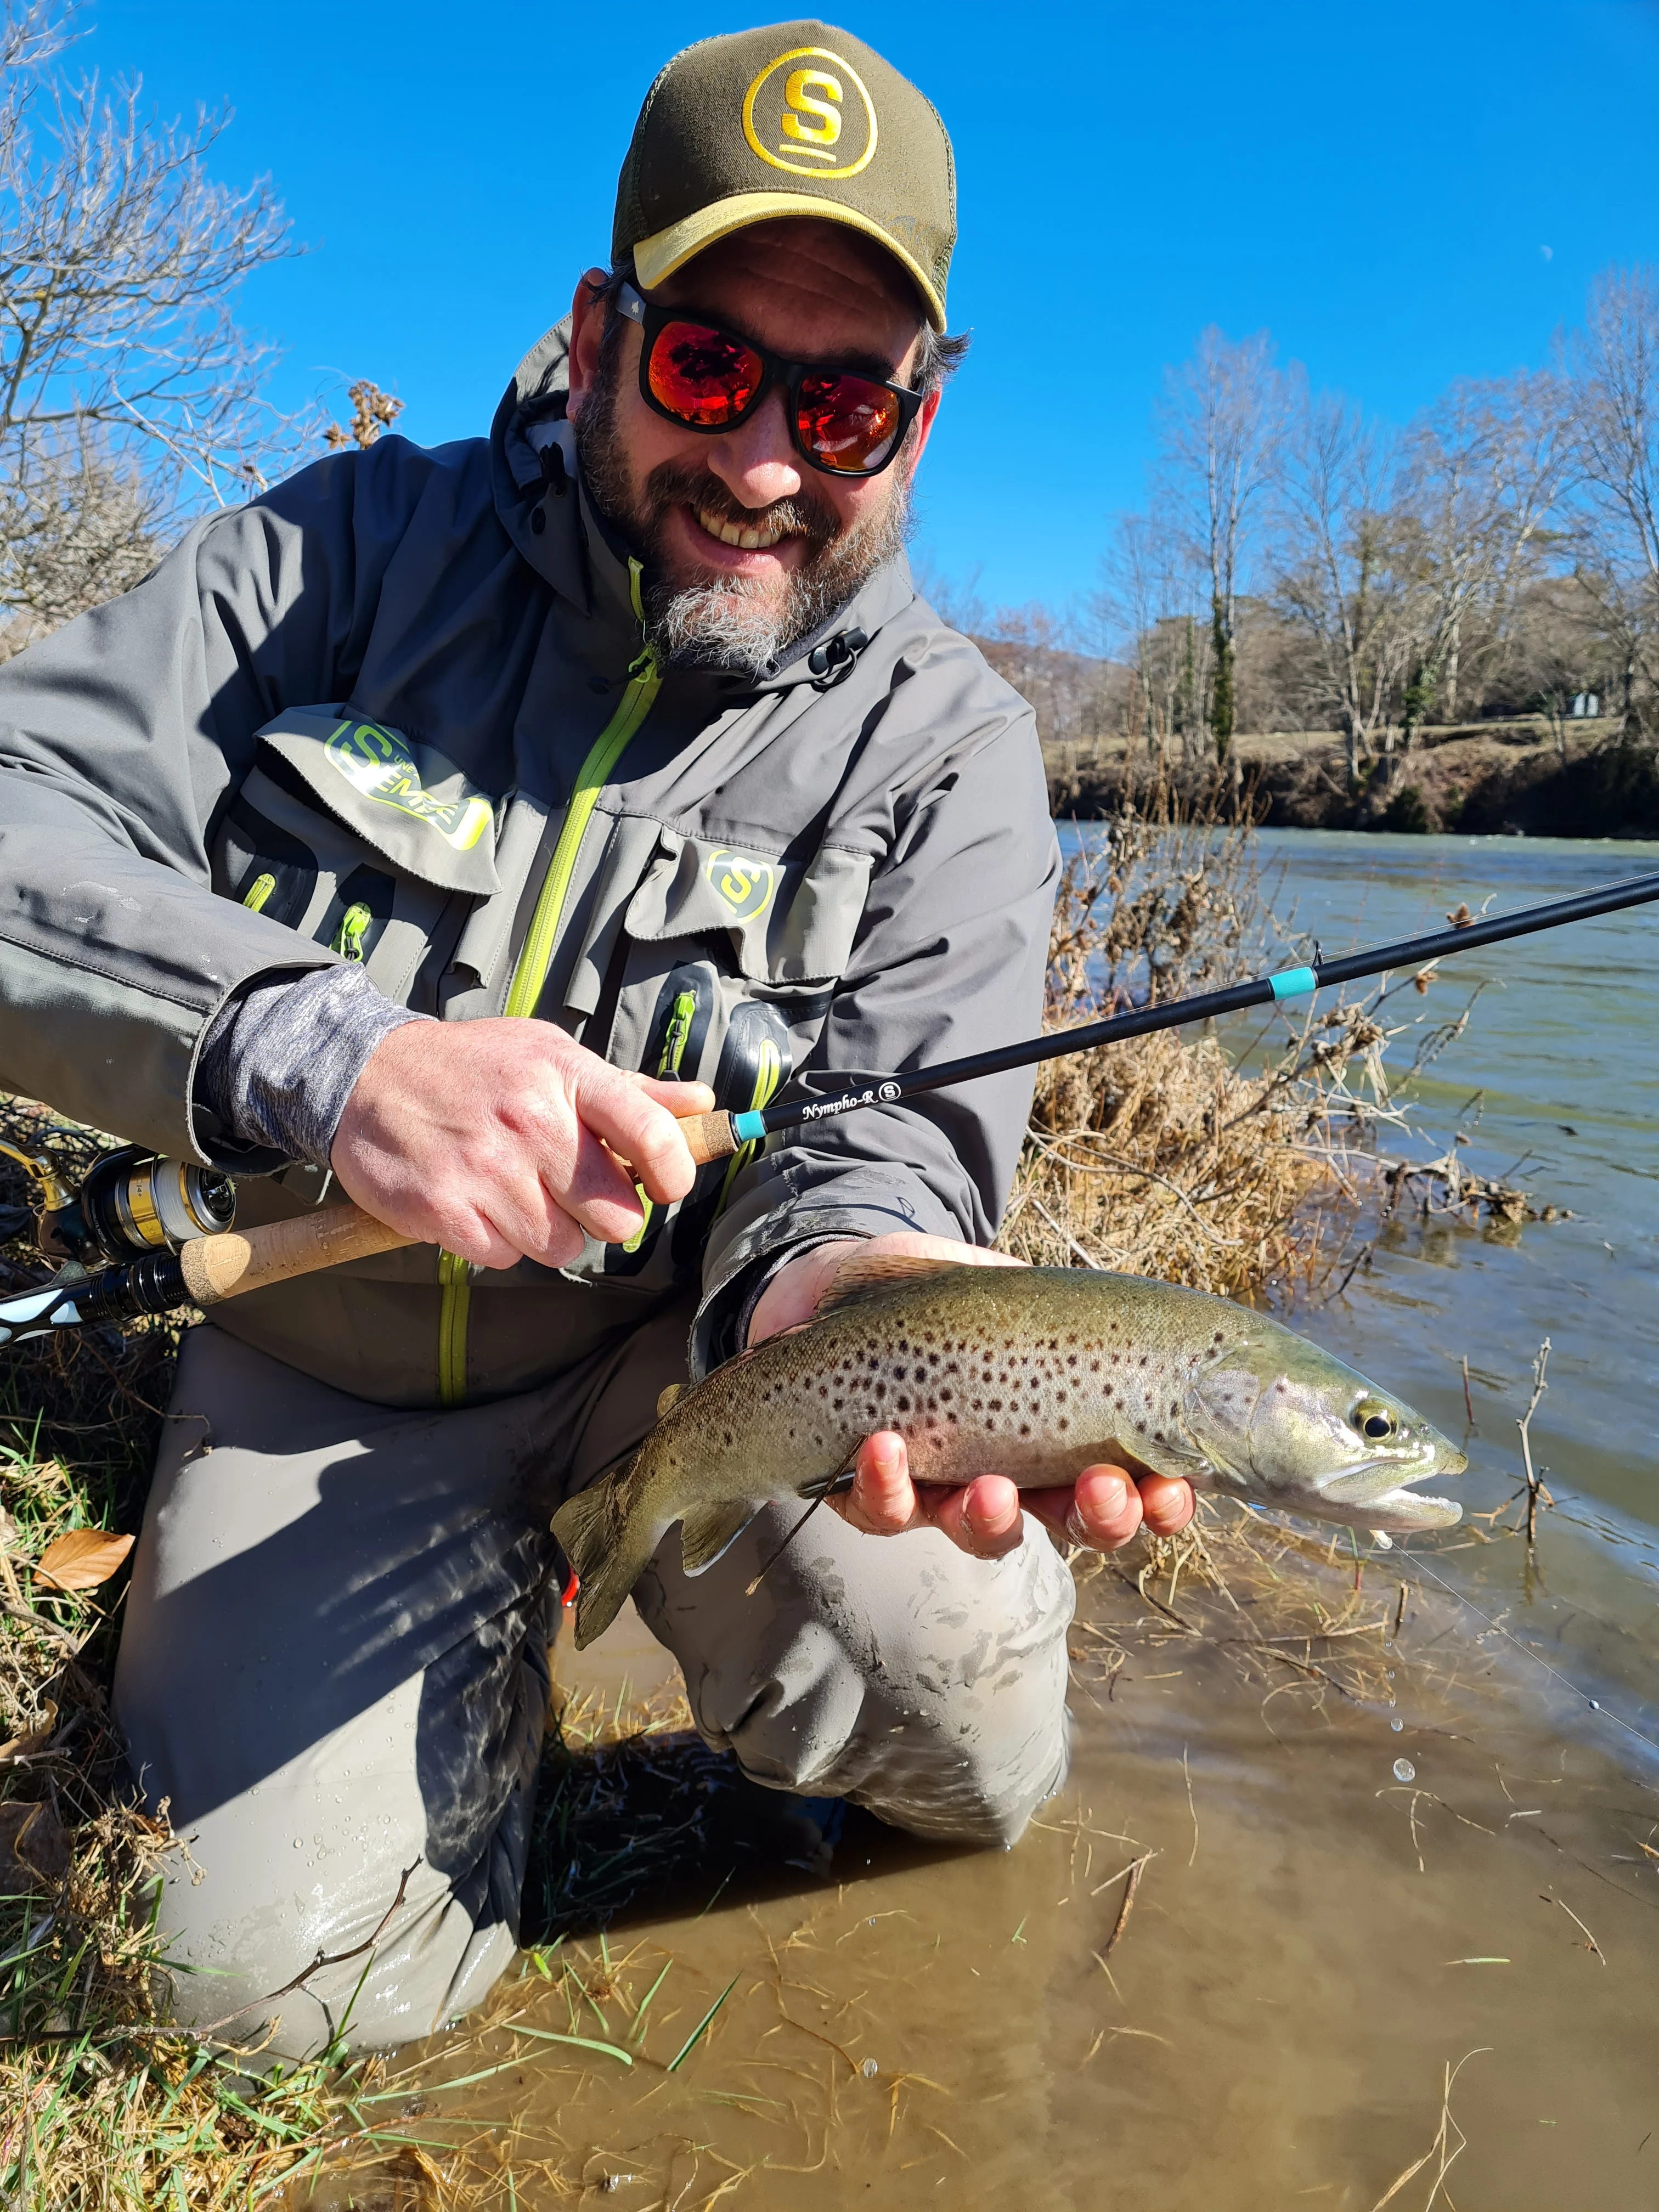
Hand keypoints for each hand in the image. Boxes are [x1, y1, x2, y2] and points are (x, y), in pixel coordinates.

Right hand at [329, 1018, 714, 1268]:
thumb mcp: (549, 1057)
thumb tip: (702, 1103)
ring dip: (543, 1230)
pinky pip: (504, 1258)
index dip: (675, 1170)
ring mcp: (486, 1168)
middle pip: (616, 1215)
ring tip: (512, 1190)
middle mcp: (530, 1121)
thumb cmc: (473, 1069)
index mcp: (565, 1076)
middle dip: (600, 1214)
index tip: (667, 1184)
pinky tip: (474, 1203)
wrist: (365, 1076)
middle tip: (569, 1192)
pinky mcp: (443, 1209)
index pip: (652, 1131)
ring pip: (560, 1246)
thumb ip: (629, 1091)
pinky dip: (494, 1242)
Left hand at [747, 1233, 1196, 1559]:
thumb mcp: (995, 1281)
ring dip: (992, 1518)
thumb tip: (1120, 1317)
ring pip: (980, 1532)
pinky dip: (886, 1484)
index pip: (1130, 1482)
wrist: (824, 1282)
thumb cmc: (926, 1285)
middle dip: (1097, 1519)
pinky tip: (884, 1446)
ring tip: (991, 1489)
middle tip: (1103, 1492)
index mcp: (1060, 1428)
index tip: (1174, 1488)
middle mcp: (1012, 1473)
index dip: (1160, 1501)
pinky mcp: (869, 1492)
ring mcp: (942, 1490)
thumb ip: (1047, 1302)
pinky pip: (883, 1509)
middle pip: (1070, 1523)